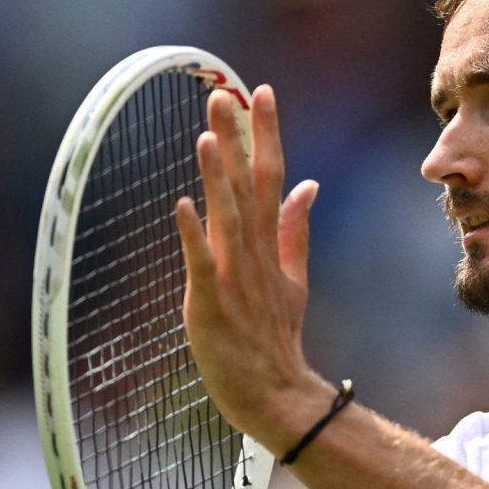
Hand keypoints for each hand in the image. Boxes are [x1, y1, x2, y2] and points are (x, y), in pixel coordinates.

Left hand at [175, 86, 327, 442]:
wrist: (278, 395)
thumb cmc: (277, 338)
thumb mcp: (294, 278)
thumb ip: (296, 230)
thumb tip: (308, 184)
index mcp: (271, 244)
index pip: (272, 176)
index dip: (267, 134)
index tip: (262, 92)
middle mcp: (254, 254)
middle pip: (246, 187)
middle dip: (237, 139)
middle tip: (224, 93)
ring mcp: (235, 278)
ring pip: (226, 217)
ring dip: (217, 176)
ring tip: (207, 135)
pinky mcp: (211, 305)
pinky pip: (201, 264)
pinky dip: (192, 235)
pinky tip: (181, 204)